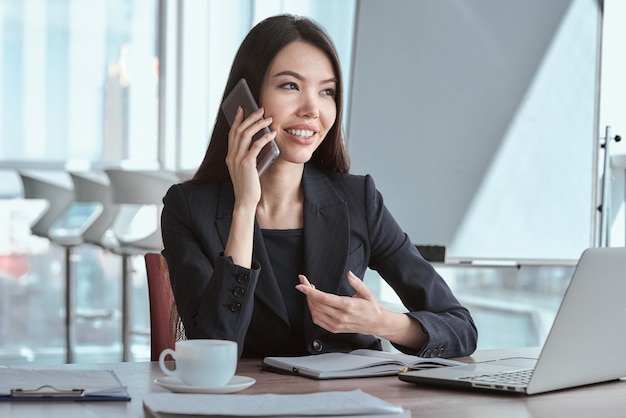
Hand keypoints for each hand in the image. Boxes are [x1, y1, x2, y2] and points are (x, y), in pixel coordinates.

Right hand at [225, 106, 276, 207]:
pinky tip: (272, 134)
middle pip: (239, 130)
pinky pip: (256, 146)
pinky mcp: (247, 164)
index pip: (232, 133)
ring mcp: (238, 159)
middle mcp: (232, 155)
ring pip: (246, 135)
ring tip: (269, 119)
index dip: (237, 119)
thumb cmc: (248, 186)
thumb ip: (247, 156)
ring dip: (258, 124)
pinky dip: (264, 138)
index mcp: (230, 156)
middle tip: (261, 109)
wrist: (245, 201)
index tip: (242, 108)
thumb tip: (259, 141)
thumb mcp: (245, 169)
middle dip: (250, 117)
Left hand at [296, 272, 428, 349]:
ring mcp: (336, 324)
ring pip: (315, 312)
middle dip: (307, 292)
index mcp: (347, 306)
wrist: (376, 323)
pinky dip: (312, 311)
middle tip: (304, 283)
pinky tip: (314, 303)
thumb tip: (349, 274)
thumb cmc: (371, 307)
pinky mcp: (334, 329)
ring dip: (309, 301)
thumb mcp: (367, 292)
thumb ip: (357, 282)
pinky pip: (318, 321)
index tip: (301, 285)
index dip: (310, 291)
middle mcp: (340, 316)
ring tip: (310, 292)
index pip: (323, 298)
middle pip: (316, 304)